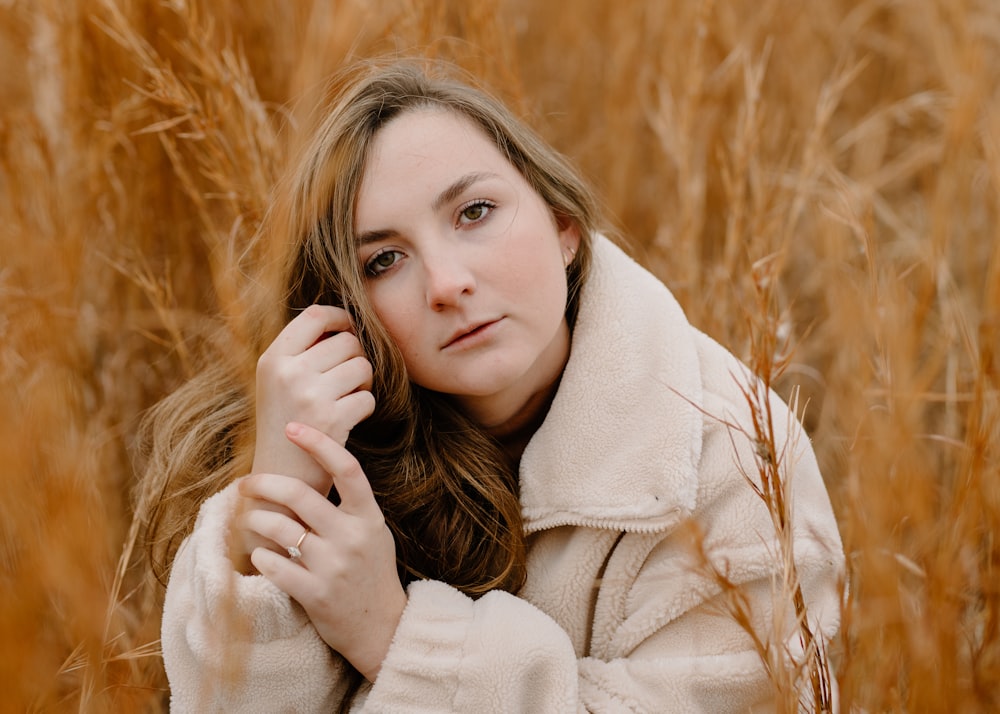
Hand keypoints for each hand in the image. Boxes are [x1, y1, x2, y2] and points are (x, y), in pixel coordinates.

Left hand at [238, 422, 406, 681]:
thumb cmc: (371, 572)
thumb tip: (310, 469)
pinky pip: (275, 566)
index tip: (293, 427)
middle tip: (246, 482)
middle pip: (302, 495)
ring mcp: (334, 567)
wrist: (383, 627)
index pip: (347, 468)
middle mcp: (353, 537)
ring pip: (281, 529)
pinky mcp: (316, 594)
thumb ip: (349, 505)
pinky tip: (259, 555)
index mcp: (369, 517)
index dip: (319, 443)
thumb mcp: (372, 532)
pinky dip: (261, 557)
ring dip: (256, 520)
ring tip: (247, 519)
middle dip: (265, 484)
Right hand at [252, 304, 374, 494]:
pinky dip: (365, 408)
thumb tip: (344, 319)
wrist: (278, 478)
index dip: (340, 317)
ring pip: (363, 367)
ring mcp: (310, 395)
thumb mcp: (278, 382)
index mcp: (273, 359)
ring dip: (362, 383)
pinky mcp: (332, 419)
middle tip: (345, 380)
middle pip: (348, 342)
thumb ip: (302, 351)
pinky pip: (368, 398)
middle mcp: (289, 373)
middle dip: (355, 358)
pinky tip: (349, 419)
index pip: (315, 316)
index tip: (349, 328)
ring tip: (346, 398)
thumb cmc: (285, 424)